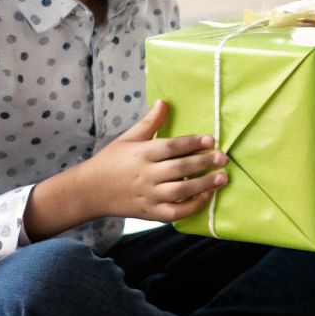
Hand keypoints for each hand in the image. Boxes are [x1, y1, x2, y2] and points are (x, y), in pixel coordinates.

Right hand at [71, 100, 227, 223]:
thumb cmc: (111, 161)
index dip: (192, 143)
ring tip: (223, 178)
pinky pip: (176, 212)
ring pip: (181, 191)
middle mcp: (146, 175)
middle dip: (204, 163)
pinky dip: (193, 206)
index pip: (171, 147)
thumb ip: (150, 122)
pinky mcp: (151, 213)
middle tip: (224, 158)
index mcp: (141, 153)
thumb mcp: (128, 138)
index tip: (211, 139)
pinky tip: (206, 196)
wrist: (90, 191)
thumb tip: (164, 101)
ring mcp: (149, 196)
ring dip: (204, 185)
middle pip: (180, 168)